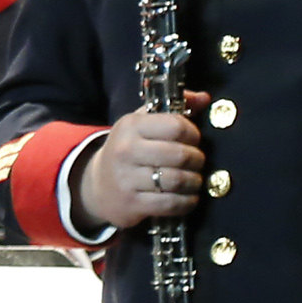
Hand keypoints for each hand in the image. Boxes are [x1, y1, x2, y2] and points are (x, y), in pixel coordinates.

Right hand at [74, 99, 208, 232]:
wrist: (96, 185)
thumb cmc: (129, 150)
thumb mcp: (143, 123)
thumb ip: (175, 108)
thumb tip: (204, 98)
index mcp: (131, 126)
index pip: (176, 126)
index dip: (193, 134)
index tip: (193, 140)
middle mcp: (126, 150)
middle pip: (180, 155)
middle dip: (197, 160)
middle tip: (197, 162)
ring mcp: (126, 179)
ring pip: (178, 180)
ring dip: (194, 182)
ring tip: (194, 181)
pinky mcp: (131, 203)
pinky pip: (170, 204)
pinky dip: (186, 202)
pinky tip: (187, 198)